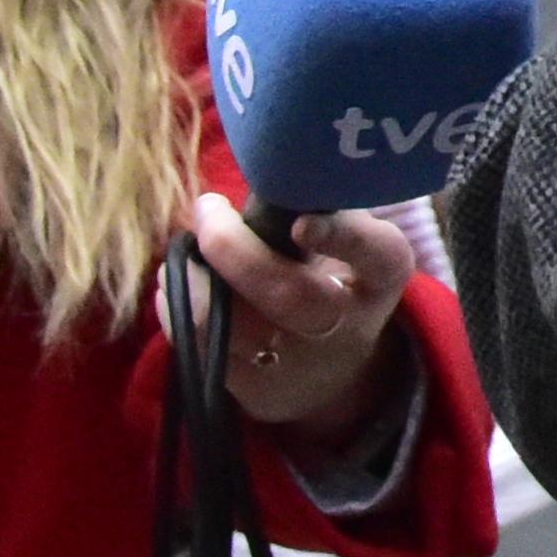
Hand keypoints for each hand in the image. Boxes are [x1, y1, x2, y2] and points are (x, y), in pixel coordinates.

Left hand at [187, 191, 415, 441]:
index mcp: (378, 278)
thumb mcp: (350, 248)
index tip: (301, 222)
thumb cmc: (333, 284)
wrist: (331, 376)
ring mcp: (294, 364)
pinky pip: (198, 343)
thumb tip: (263, 168)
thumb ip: (320, 208)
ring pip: (228, 323)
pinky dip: (177, 305)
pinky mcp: (248, 387)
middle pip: (289, 296)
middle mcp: (343, 326)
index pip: (377, 256)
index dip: (342, 237)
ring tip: (185, 250)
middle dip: (234, 249)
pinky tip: (180, 282)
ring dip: (192, 277)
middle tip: (208, 208)